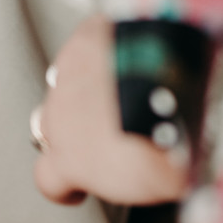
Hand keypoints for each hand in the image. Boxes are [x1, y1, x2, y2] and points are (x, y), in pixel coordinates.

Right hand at [32, 15, 190, 206]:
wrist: (176, 80)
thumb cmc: (167, 140)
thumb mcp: (159, 183)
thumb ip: (141, 183)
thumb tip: (161, 178)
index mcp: (69, 160)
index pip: (47, 178)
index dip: (63, 183)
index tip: (78, 185)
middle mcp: (59, 117)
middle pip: (50, 125)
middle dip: (74, 130)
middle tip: (107, 129)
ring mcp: (69, 74)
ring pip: (66, 83)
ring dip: (87, 89)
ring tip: (122, 86)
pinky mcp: (87, 37)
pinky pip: (88, 44)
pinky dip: (104, 50)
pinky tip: (130, 52)